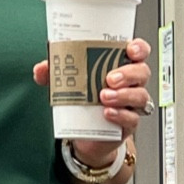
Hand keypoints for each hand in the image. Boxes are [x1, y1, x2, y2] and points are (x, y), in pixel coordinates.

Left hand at [33, 36, 151, 166]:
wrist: (85, 134)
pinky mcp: (128, 124)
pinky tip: (107, 113)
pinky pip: (132, 119)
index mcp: (120, 66)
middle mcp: (131, 84)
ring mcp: (131, 104)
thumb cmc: (84, 101)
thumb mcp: (68, 84)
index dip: (139, 48)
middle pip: (142, 72)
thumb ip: (54, 74)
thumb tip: (41, 69)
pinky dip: (121, 115)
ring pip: (141, 96)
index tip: (130, 49)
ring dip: (124, 95)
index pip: (139, 52)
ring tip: (104, 96)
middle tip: (110, 78)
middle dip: (128, 73)